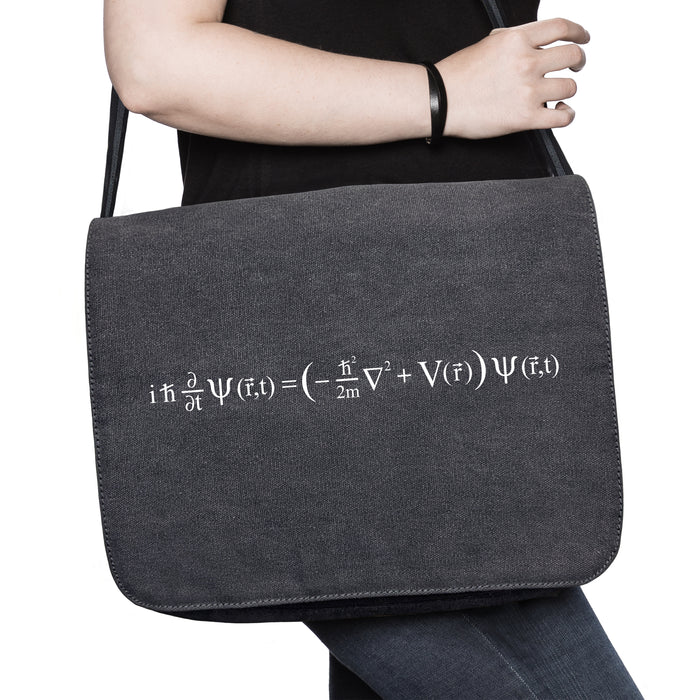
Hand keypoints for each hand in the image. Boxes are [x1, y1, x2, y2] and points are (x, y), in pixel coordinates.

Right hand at [436, 17, 588, 138]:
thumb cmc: (456, 76)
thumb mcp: (487, 44)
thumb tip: (531, 42)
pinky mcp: (525, 117)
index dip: (578, 32)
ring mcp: (528, 90)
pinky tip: (561, 112)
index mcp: (516, 40)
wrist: (439, 101)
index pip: (561, 28)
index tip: (582, 38)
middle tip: (575, 67)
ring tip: (558, 95)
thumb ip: (513, 41)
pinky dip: (567, 115)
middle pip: (572, 56)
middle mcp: (526, 62)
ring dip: (567, 90)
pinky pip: (563, 117)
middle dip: (578, 61)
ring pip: (570, 87)